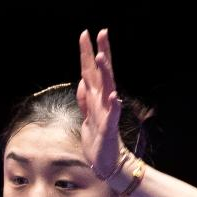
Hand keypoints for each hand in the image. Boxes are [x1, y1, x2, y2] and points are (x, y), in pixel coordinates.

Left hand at [76, 29, 123, 180]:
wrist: (106, 163)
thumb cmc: (98, 139)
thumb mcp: (87, 116)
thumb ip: (85, 98)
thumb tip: (83, 80)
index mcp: (96, 98)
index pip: (91, 71)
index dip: (88, 53)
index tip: (86, 33)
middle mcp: (103, 101)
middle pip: (102, 73)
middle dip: (101, 52)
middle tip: (101, 33)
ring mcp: (107, 113)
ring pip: (107, 89)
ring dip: (105, 73)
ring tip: (102, 56)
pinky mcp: (108, 128)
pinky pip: (112, 115)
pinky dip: (114, 105)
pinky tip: (114, 96)